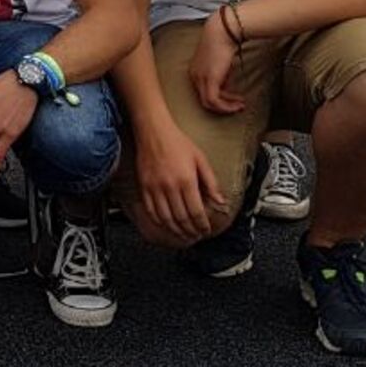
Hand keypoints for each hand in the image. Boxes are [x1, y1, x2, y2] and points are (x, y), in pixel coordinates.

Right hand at [134, 126, 226, 243]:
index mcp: (186, 180)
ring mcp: (155, 188)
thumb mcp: (201, 159)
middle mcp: (170, 186)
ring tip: (184, 234)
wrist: (153, 131)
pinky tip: (166, 224)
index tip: (206, 230)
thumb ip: (211, 182)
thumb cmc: (177, 142)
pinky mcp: (144, 187)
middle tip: (196, 235)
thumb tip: (220, 201)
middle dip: (191, 231)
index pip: (196, 211)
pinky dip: (159, 222)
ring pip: (166, 218)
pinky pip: (151, 211)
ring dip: (176, 230)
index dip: (202, 225)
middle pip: (182, 218)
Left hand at [189, 17, 246, 114]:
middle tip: (237, 105)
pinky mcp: (209, 80)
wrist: (223, 32)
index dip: (220, 97)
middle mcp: (194, 76)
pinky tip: (237, 104)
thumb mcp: (220, 63)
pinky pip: (214, 101)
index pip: (204, 91)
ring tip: (240, 105)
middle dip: (223, 105)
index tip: (233, 98)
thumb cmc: (223, 42)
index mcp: (195, 71)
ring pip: (209, 103)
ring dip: (226, 107)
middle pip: (205, 99)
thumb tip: (226, 85)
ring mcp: (200, 78)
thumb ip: (220, 74)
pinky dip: (226, 106)